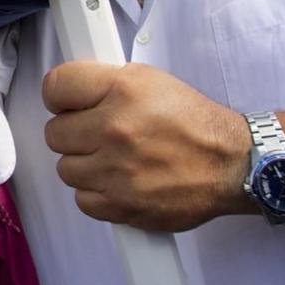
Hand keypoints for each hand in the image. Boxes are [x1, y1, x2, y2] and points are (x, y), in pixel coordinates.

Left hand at [41, 61, 251, 231]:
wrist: (230, 165)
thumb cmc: (192, 122)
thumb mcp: (150, 79)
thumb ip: (105, 82)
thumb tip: (68, 92)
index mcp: (121, 90)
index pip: (55, 87)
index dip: (59, 96)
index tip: (67, 103)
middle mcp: (115, 129)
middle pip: (54, 133)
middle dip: (73, 132)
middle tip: (96, 133)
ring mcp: (116, 171)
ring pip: (65, 169)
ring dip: (84, 164)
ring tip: (111, 158)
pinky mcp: (122, 205)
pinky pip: (82, 200)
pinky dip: (96, 193)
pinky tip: (117, 182)